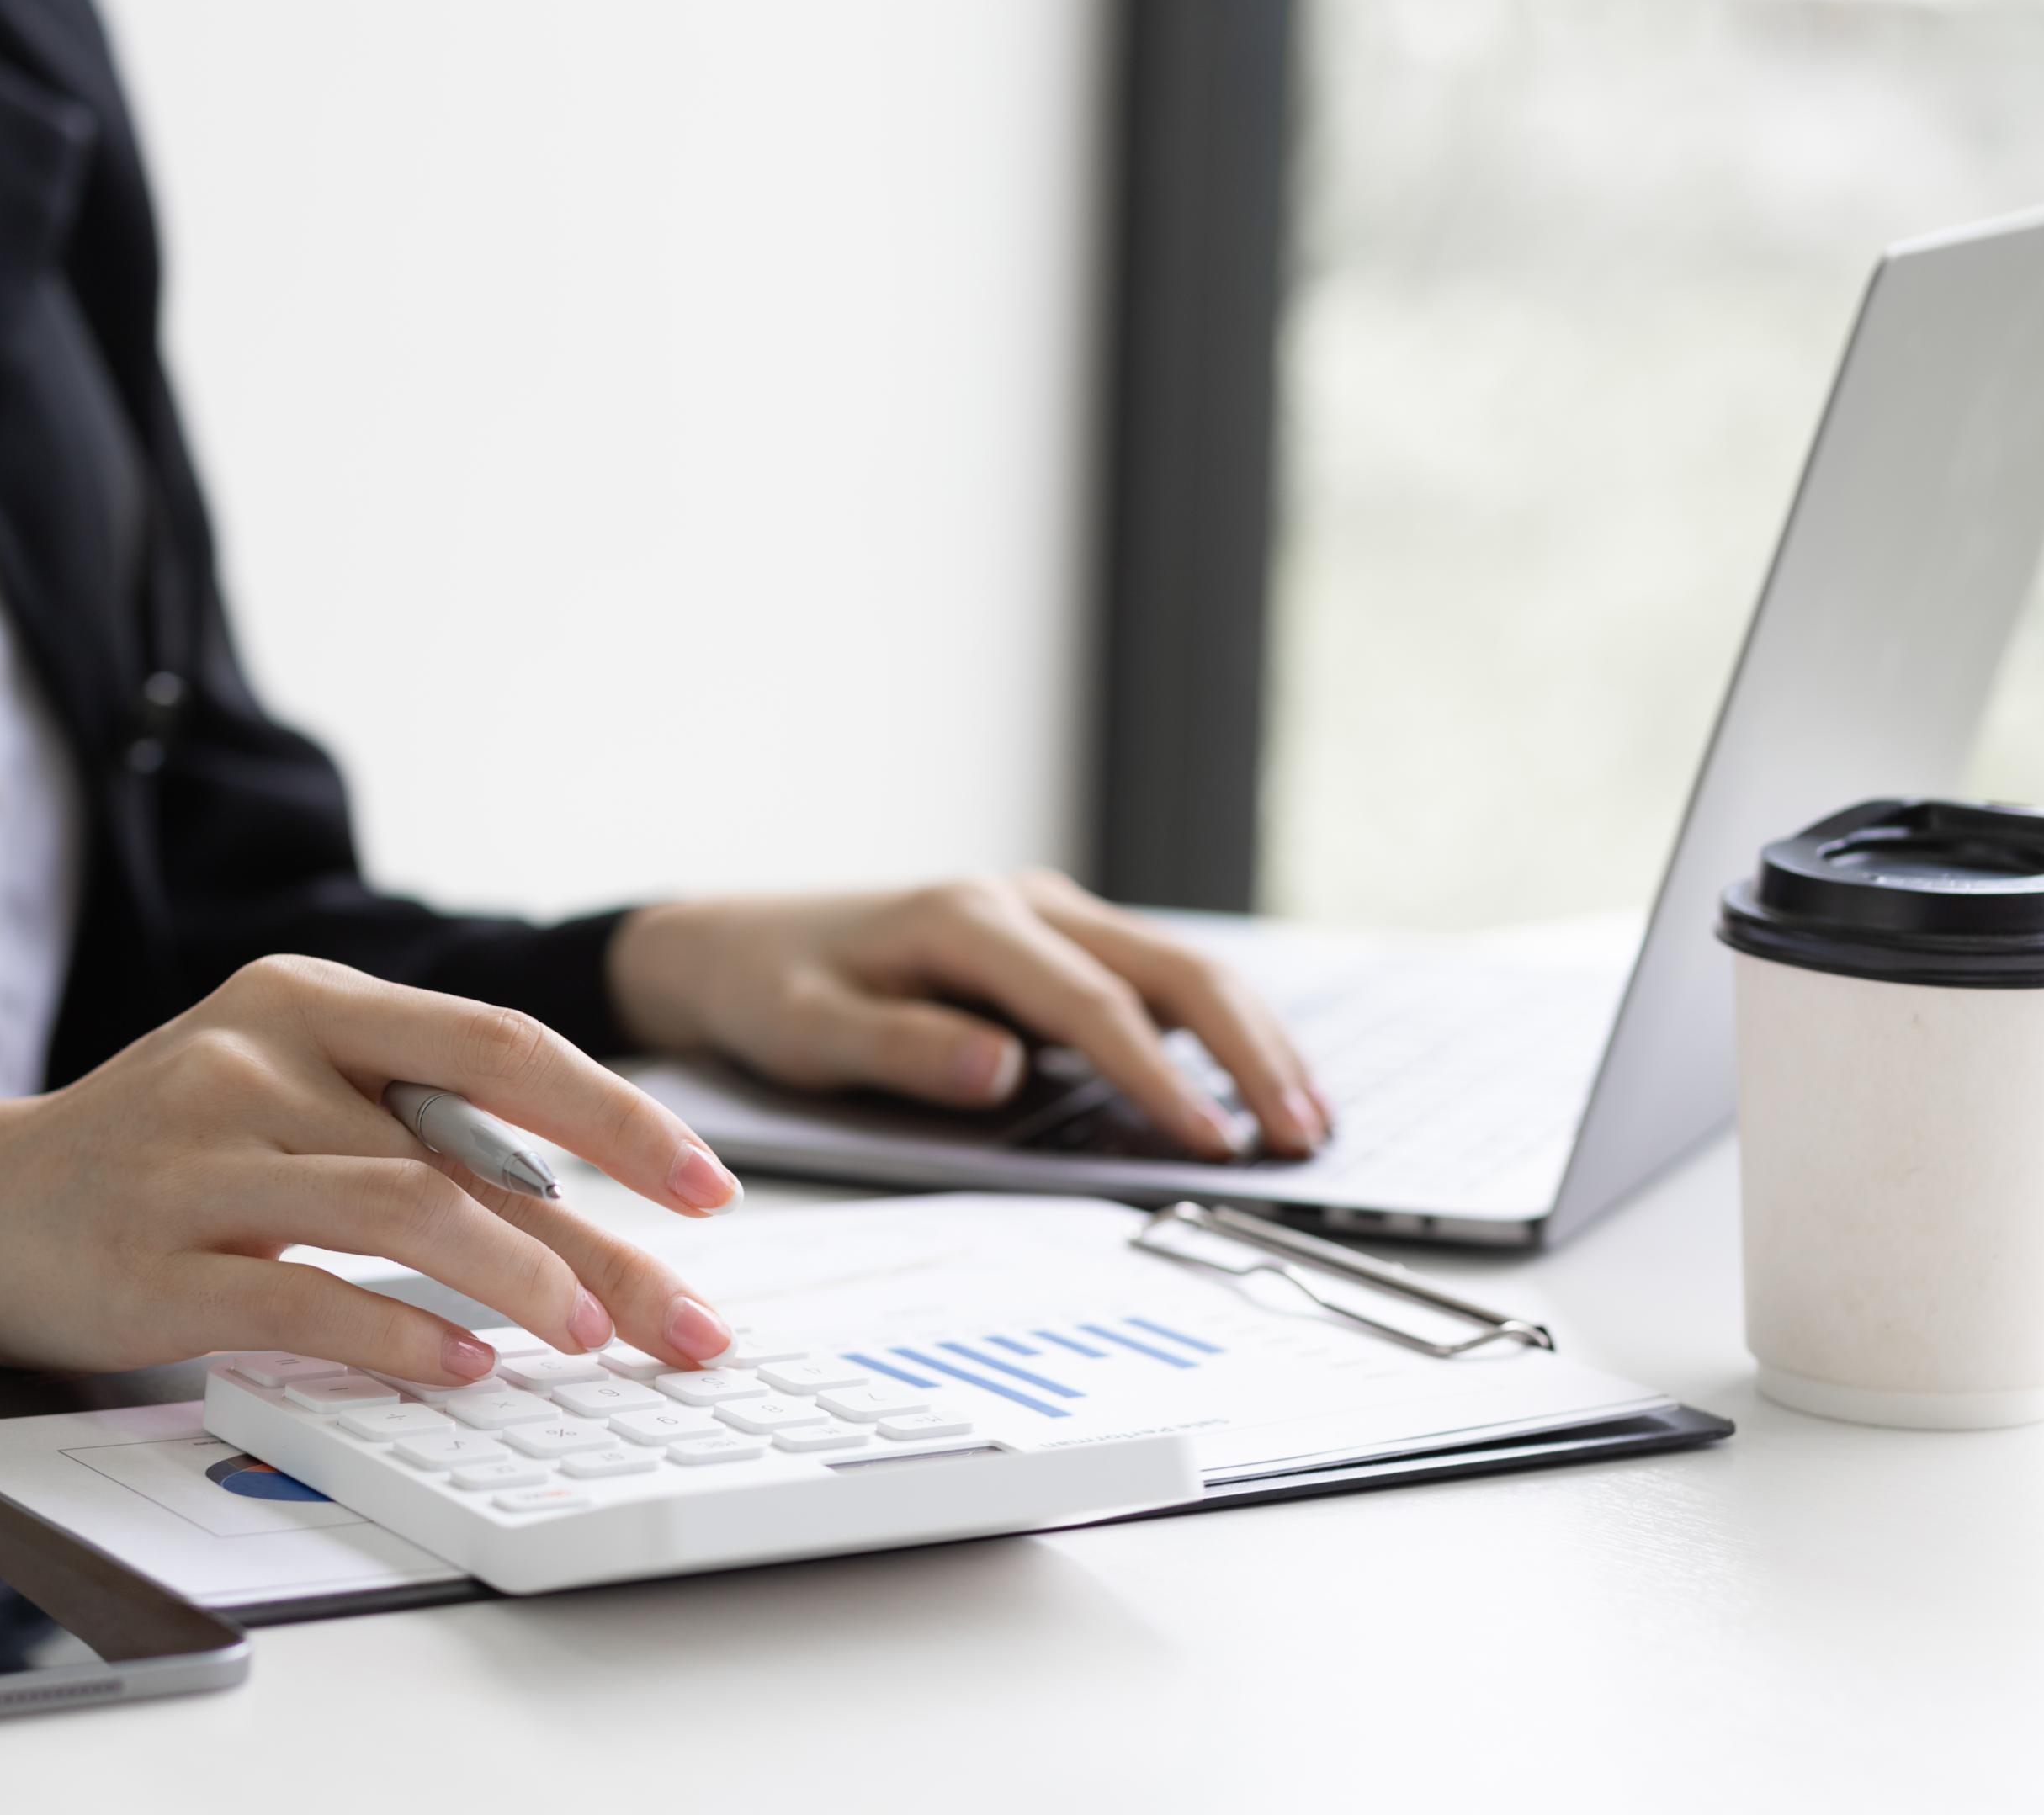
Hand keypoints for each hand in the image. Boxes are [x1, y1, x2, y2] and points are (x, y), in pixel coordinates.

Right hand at [0, 957, 745, 1378]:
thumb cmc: (162, 1149)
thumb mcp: (284, 1085)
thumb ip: (408, 1121)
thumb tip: (578, 1207)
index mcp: (309, 999)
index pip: (499, 1044)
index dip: (617, 1115)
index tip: (707, 1186)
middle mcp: (260, 1059)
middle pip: (476, 1148)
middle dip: (605, 1241)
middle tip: (687, 1319)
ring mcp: (203, 1157)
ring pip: (408, 1212)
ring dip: (522, 1284)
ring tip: (590, 1340)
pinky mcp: (155, 1258)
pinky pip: (308, 1299)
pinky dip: (402, 1338)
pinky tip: (463, 1369)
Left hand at [607, 870, 1329, 1160]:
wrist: (734, 943)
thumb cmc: (768, 989)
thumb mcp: (806, 1030)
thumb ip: (901, 1049)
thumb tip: (1005, 1069)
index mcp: (966, 920)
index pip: (1090, 1003)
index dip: (1159, 1075)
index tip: (1212, 1140)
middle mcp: (1023, 904)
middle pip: (1169, 968)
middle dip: (1248, 1052)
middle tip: (1303, 1134)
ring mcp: (1047, 919)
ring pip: (1180, 967)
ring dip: (1251, 1038)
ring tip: (1308, 1118)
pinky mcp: (1056, 945)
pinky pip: (1157, 980)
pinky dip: (1218, 1029)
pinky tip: (1257, 1082)